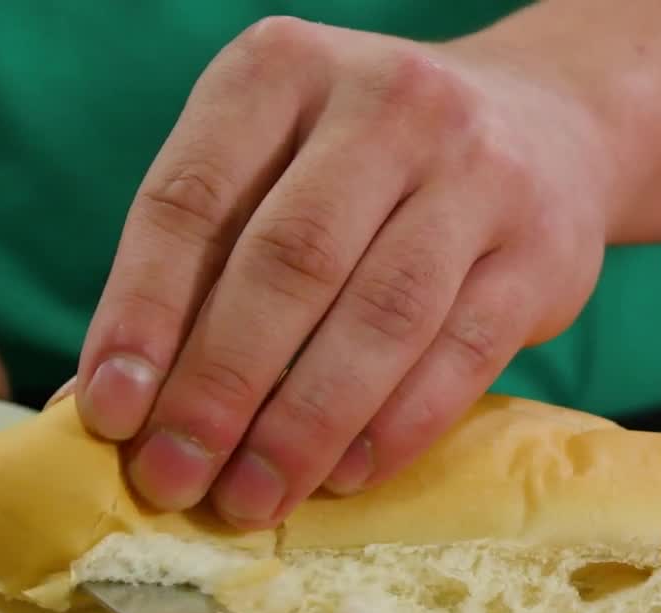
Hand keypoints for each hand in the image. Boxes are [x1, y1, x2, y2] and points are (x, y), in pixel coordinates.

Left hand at [74, 17, 613, 527]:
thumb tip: (114, 398)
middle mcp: (390, 104)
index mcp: (286, 68)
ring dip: (305, 424)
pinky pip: (461, 354)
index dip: (142, 312)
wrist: (550, 127)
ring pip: (379, 316)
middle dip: (220, 385)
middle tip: (174, 476)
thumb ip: (206, 256)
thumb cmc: (376, 165)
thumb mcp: (282, 160)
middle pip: (288, 262)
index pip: (193, 199)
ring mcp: (479, 175)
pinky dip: (395, 427)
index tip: (110, 413)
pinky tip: (344, 476)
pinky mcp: (542, 253)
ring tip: (252, 496)